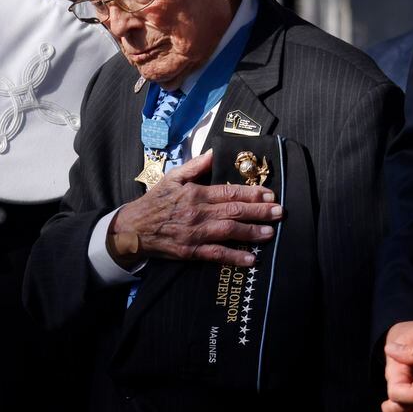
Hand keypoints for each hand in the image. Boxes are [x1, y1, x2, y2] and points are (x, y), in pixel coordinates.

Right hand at [108, 151, 281, 267]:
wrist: (132, 229)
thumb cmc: (155, 201)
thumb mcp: (172, 178)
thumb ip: (195, 166)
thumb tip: (214, 152)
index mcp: (195, 194)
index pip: (229, 192)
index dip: (251, 193)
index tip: (269, 194)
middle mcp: (197, 213)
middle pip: (233, 211)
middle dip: (259, 212)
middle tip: (279, 212)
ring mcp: (195, 234)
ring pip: (228, 232)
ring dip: (251, 233)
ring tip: (270, 233)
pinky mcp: (190, 252)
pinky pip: (216, 255)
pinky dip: (234, 257)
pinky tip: (251, 259)